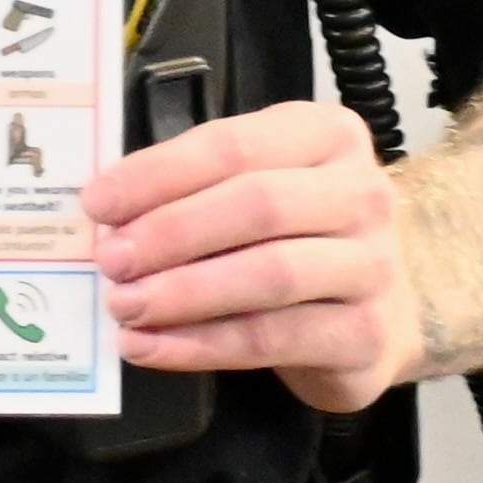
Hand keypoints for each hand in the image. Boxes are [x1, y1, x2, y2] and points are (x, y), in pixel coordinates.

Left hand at [79, 100, 422, 413]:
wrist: (383, 309)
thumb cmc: (300, 235)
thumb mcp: (257, 187)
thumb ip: (195, 187)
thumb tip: (108, 213)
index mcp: (327, 136)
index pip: (234, 145)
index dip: (160, 174)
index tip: (99, 202)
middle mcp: (360, 194)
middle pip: (257, 205)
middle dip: (171, 233)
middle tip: (110, 260)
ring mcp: (373, 267)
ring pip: (269, 275)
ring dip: (184, 292)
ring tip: (124, 305)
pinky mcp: (365, 336)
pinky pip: (272, 339)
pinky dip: (201, 346)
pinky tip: (151, 347)